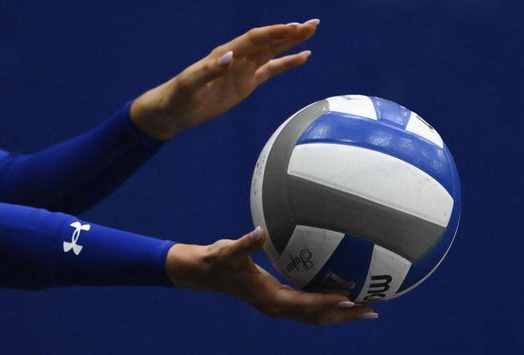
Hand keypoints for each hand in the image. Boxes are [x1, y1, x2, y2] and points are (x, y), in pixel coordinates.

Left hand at [130, 19, 319, 139]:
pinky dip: (286, 64)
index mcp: (225, 54)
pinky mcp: (246, 83)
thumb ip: (209, 70)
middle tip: (312, 24)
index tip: (294, 29)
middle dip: (290, 32)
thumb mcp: (191, 84)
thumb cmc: (179, 96)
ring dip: (291, 42)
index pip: (254, 39)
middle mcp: (237, 57)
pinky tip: (302, 57)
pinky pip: (271, 70)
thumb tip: (229, 57)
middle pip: (268, 41)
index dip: (274, 33)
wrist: (175, 110)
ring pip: (272, 52)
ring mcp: (243, 70)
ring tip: (311, 31)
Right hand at [166, 227, 378, 324]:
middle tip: (372, 309)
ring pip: (315, 316)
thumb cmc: (218, 261)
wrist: (206, 273)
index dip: (328, 302)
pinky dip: (327, 305)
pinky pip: (308, 307)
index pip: (305, 304)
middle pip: (317, 318)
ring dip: (340, 314)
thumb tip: (259, 231)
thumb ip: (245, 243)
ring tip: (365, 308)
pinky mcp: (278, 300)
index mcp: (269, 298)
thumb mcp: (229, 251)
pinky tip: (338, 294)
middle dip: (344, 316)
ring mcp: (278, 306)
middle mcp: (277, 307)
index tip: (350, 298)